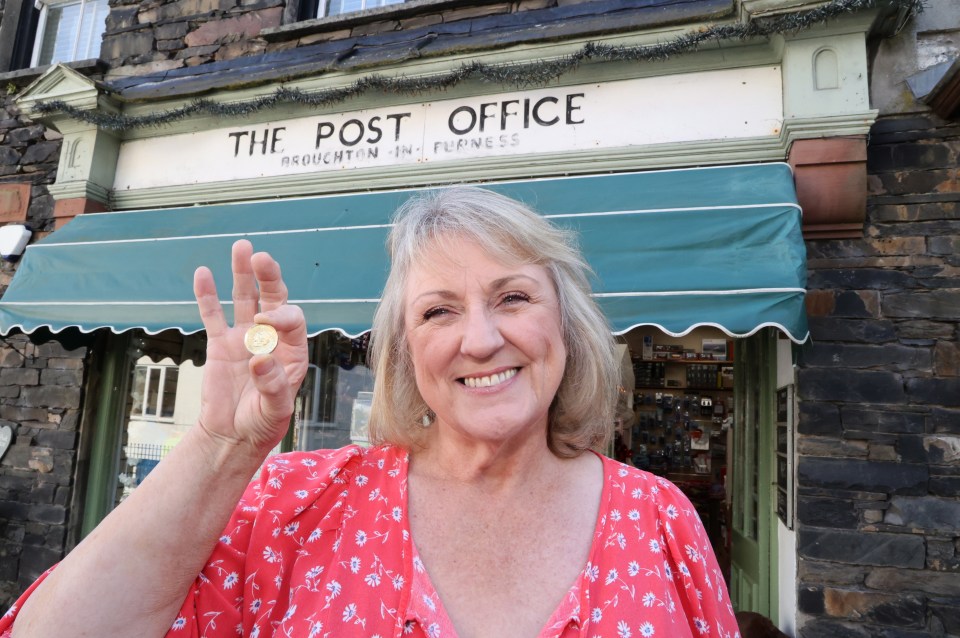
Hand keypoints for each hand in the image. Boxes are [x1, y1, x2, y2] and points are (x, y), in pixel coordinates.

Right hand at [192, 240, 308, 457]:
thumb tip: (260, 357)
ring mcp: (244, 338)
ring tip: (242, 247)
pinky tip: (204, 272)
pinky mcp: (220, 344)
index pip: (291, 321)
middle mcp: (271, 338)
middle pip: (273, 299)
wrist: (233, 435)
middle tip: (260, 258)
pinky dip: (208, 295)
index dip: (279, 315)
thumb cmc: (262, 424)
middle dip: (269, 278)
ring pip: (245, 299)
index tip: (262, 322)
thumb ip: (272, 385)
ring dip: (243, 274)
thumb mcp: (274, 410)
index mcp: (292, 351)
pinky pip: (213, 315)